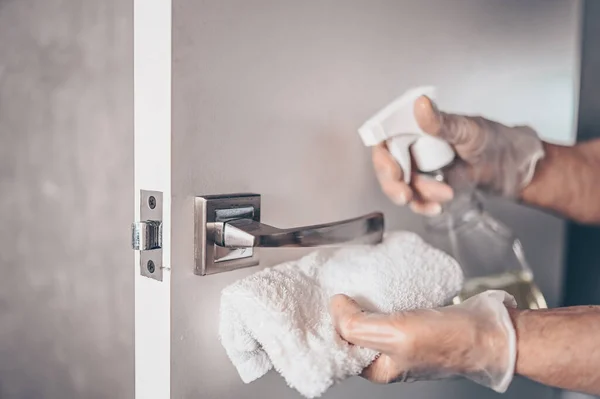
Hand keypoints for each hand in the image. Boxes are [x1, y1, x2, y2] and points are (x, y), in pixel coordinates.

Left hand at [329, 290, 517, 391]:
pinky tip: (376, 283)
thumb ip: (358, 326)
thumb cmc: (450, 341)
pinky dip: (379, 296)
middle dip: (342, 310)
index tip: (322, 300)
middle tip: (336, 285)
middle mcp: (386, 356)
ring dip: (360, 300)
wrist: (491, 332)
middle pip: (352, 331)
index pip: (339, 346)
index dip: (328, 323)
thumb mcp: (395, 334)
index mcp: (377, 368)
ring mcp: (401, 338)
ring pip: (369, 318)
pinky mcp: (414, 322)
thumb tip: (336, 307)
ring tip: (352, 281)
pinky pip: (388, 308)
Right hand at [372, 96, 544, 214]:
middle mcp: (418, 146)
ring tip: (444, 194)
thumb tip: (421, 106)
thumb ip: (442, 123)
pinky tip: (437, 206)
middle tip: (405, 193)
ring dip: (417, 195)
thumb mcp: (470, 131)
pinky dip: (423, 205)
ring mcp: (423, 168)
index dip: (383, 155)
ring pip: (401, 185)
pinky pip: (416, 199)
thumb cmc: (499, 142)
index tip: (392, 169)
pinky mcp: (432, 187)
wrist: (520, 170)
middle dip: (393, 183)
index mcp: (422, 127)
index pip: (388, 138)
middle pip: (388, 165)